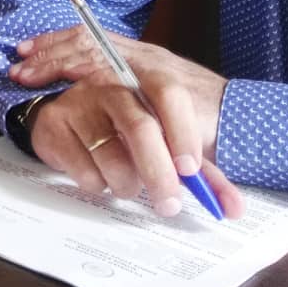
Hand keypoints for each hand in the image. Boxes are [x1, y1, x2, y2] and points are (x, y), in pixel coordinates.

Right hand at [12, 25, 241, 217]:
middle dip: (158, 174)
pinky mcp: (54, 123)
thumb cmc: (127, 126)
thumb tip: (232, 208)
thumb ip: (203, 172)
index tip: (190, 171)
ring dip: (127, 185)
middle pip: (140, 128)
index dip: (182, 133)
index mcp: (143, 78)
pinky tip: (99, 174)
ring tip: (129, 186)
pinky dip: (98, 184)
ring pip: (112, 156)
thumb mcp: (169, 140)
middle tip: (169, 203)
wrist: (66, 110)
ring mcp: (78, 101)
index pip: (168, 93)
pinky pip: (83, 168)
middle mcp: (108, 83)